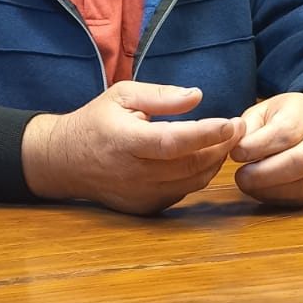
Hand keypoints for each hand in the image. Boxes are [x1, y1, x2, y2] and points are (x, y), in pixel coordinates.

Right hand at [21, 82, 244, 214]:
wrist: (64, 161)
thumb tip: (197, 96)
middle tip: (237, 127)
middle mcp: (133, 173)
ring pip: (192, 182)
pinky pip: (182, 192)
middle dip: (220, 146)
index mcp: (125, 141)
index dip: (206, 134)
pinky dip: (197, 176)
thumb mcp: (122, 95)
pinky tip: (201, 157)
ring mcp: (140, 195)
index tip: (232, 123)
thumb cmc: (96, 122)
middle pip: (189, 165)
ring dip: (214, 162)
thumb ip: (160, 95)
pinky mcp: (145, 208)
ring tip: (225, 140)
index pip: (173, 142)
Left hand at [230, 92, 302, 207]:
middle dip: (265, 174)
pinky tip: (263, 191)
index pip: (286, 131)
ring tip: (249, 185)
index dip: (258, 146)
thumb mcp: (261, 112)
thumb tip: (236, 148)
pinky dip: (281, 198)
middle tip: (241, 177)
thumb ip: (247, 128)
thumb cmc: (281, 119)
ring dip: (272, 190)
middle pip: (300, 161)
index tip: (236, 154)